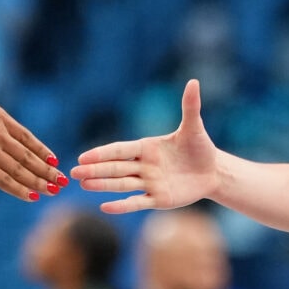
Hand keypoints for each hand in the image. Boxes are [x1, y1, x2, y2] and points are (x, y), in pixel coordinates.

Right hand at [0, 50, 59, 199]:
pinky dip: (20, 190)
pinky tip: (32, 197)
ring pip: (21, 170)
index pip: (25, 136)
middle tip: (61, 179)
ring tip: (53, 190)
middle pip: (28, 155)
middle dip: (46, 170)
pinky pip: (6, 181)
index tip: (52, 158)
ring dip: (39, 182)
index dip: (40, 149)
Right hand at [72, 79, 220, 212]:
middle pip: (115, 168)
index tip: (84, 157)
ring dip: (103, 185)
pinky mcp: (158, 199)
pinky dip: (122, 206)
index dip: (102, 153)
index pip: (120, 150)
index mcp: (147, 147)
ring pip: (122, 184)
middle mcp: (144, 166)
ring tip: (83, 185)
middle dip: (95, 170)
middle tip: (74, 173)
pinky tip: (105, 207)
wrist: (213, 172)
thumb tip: (193, 81)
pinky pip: (137, 203)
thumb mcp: (194, 127)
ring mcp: (149, 183)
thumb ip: (189, 106)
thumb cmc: (200, 147)